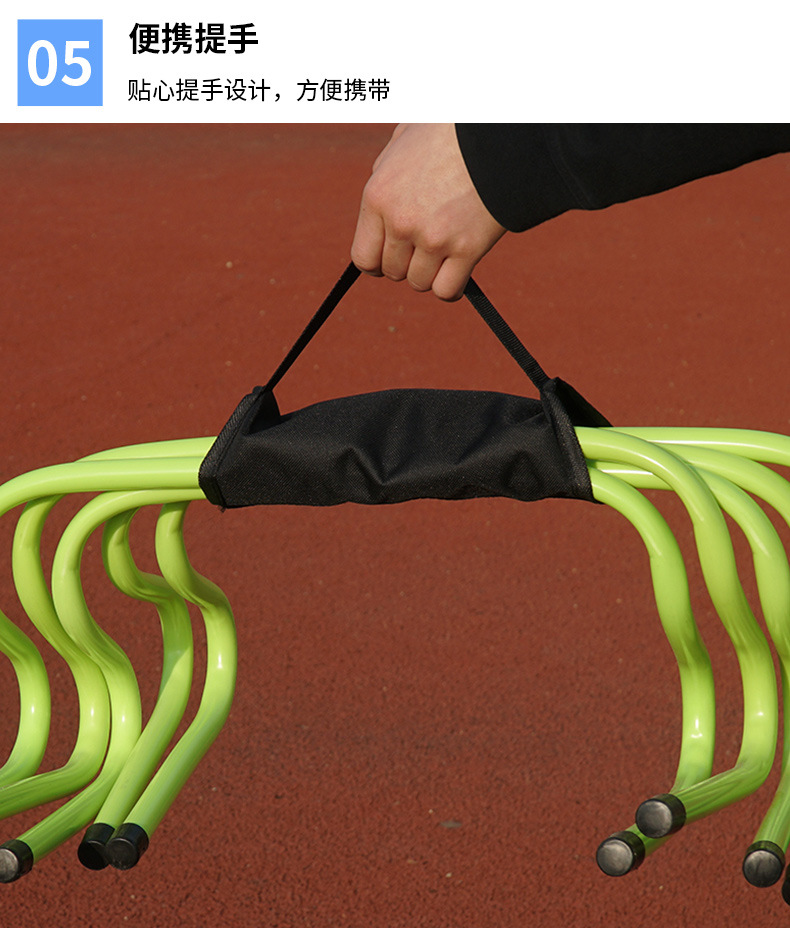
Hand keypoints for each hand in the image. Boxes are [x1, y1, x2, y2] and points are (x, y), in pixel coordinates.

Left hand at [351, 124, 505, 300]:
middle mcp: (401, 222)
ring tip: (444, 254)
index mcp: (378, 196)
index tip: (390, 258)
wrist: (499, 133)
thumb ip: (385, 174)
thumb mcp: (403, 142)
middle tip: (425, 248)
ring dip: (430, 274)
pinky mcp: (466, 249)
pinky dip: (451, 288)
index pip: (364, 257)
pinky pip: (446, 291)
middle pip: (393, 272)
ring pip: (419, 283)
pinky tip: (458, 274)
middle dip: (407, 264)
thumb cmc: (452, 131)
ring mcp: (433, 238)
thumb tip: (380, 207)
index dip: (377, 263)